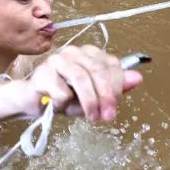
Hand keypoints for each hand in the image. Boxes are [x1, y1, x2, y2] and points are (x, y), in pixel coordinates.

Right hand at [24, 45, 142, 121]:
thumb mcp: (94, 98)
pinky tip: (59, 107)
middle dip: (106, 95)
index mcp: (89, 54)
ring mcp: (57, 59)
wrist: (32, 102)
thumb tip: (137, 78)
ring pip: (81, 78)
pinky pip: (61, 90)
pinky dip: (64, 103)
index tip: (114, 108)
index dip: (117, 87)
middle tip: (108, 116)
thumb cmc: (63, 99)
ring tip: (92, 117)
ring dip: (89, 101)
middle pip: (97, 70)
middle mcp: (74, 52)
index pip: (111, 64)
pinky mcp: (42, 72)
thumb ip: (115, 89)